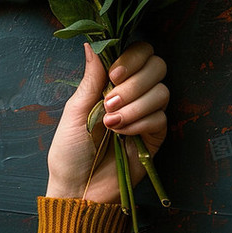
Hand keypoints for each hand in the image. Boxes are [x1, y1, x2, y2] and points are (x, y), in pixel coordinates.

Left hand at [45, 42, 169, 202]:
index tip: (114, 73)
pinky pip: (160, 118)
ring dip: (135, 105)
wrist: (77, 189)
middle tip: (110, 101)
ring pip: (161, 91)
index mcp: (114, 83)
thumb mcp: (75, 110)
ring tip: (111, 123)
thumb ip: (91, 77)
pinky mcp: (156, 137)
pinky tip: (122, 135)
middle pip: (158, 66)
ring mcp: (147, 115)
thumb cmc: (69, 151)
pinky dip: (140, 123)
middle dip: (134, 82)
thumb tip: (91, 42)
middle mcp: (135, 94)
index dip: (133, 57)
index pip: (140, 52)